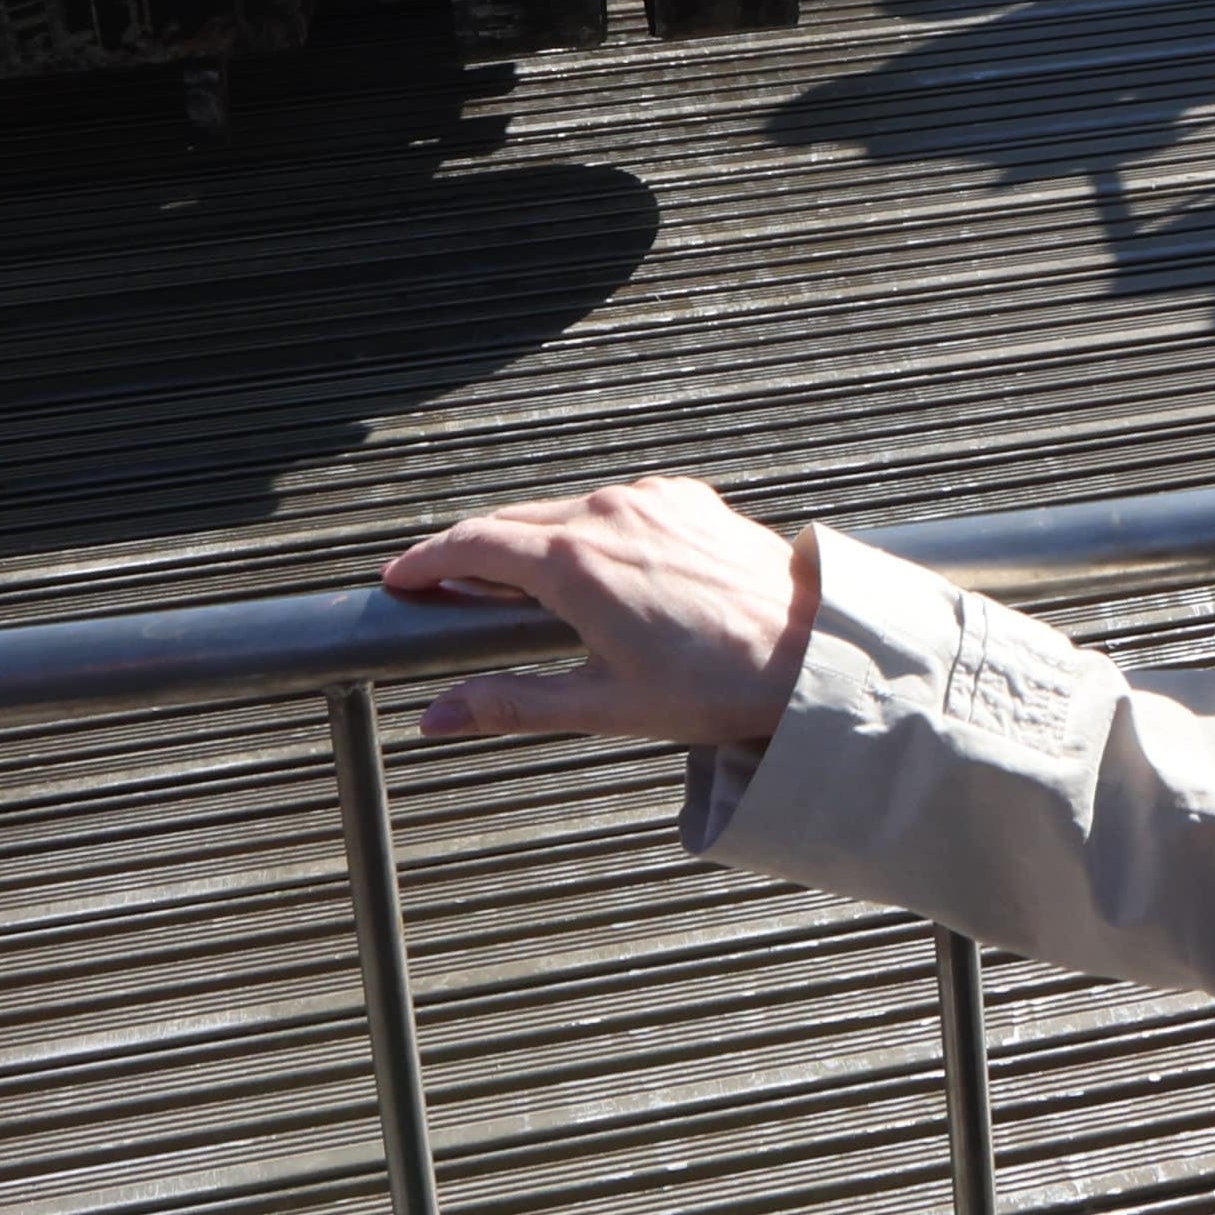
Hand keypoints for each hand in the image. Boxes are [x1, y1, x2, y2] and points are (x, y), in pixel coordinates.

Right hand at [381, 474, 818, 751]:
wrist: (812, 652)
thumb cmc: (718, 684)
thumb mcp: (602, 707)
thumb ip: (511, 704)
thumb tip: (439, 716)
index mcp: (573, 562)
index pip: (471, 544)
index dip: (426, 561)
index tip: (401, 579)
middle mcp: (605, 512)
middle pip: (511, 523)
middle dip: (471, 554)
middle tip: (445, 589)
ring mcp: (649, 498)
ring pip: (564, 512)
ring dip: (533, 543)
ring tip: (521, 592)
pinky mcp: (686, 497)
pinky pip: (617, 507)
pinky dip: (590, 533)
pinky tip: (601, 575)